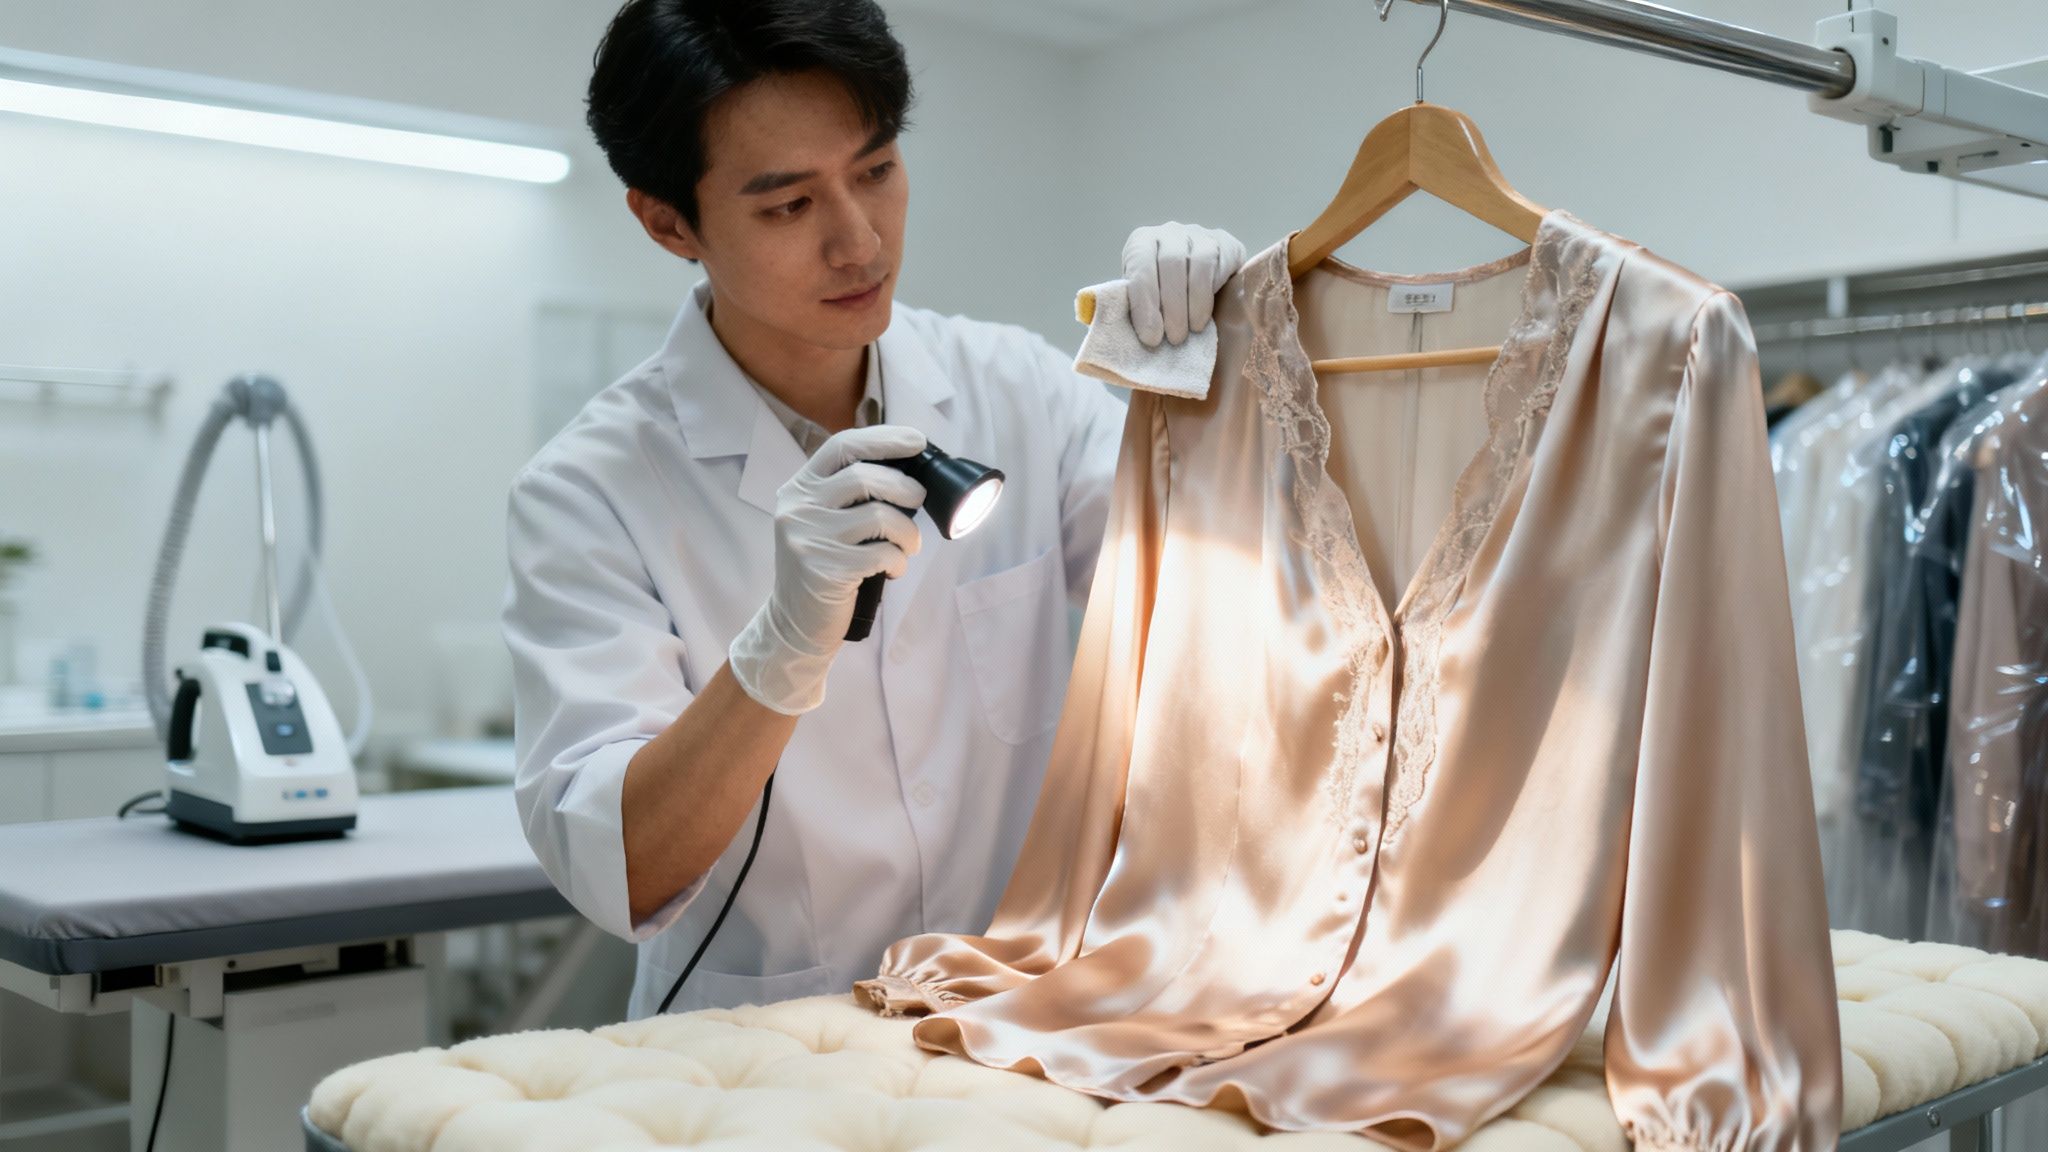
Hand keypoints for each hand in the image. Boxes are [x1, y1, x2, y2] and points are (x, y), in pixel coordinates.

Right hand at [727, 425, 927, 713]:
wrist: (794, 623)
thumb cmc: (822, 566)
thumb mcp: (822, 521)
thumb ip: (848, 494)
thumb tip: (908, 472)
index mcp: (799, 488)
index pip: (842, 446)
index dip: (883, 438)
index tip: (917, 440)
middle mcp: (798, 507)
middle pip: (864, 476)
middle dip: (905, 487)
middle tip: (919, 501)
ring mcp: (809, 538)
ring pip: (880, 515)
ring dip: (908, 532)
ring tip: (909, 546)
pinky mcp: (825, 569)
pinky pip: (882, 554)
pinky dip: (899, 561)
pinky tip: (894, 569)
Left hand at [1121, 222, 1246, 347]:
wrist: (1202, 294)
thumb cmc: (1163, 302)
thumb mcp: (1142, 302)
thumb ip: (1130, 307)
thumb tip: (1118, 322)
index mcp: (1141, 243)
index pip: (1140, 265)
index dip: (1144, 302)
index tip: (1150, 337)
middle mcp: (1170, 232)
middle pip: (1171, 262)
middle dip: (1172, 305)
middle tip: (1174, 338)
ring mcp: (1199, 235)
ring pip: (1198, 261)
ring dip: (1194, 301)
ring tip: (1193, 329)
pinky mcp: (1226, 243)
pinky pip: (1219, 264)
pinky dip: (1211, 293)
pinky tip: (1205, 315)